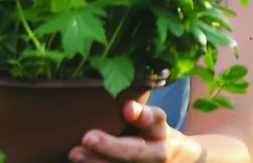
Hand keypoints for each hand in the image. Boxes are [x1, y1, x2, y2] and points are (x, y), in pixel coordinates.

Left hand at [69, 101, 203, 162]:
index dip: (142, 115)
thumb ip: (135, 110)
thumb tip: (113, 96)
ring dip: (97, 162)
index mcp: (159, 129)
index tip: (128, 109)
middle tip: (87, 138)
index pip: (154, 119)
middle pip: (135, 151)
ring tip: (75, 154)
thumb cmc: (149, 131)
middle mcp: (158, 152)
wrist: (176, 159)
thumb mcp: (149, 117)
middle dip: (110, 146)